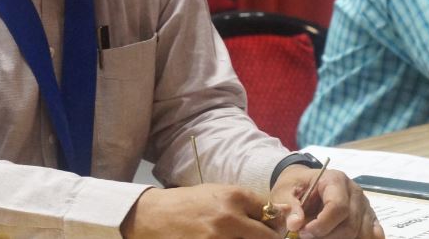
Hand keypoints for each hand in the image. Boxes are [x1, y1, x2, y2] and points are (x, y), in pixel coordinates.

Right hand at [120, 184, 282, 238]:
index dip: (275, 223)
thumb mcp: (216, 193)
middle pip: (267, 237)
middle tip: (262, 237)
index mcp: (234, 197)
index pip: (271, 214)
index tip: (273, 227)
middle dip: (269, 238)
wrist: (153, 216)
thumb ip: (245, 202)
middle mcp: (230, 218)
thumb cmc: (187, 203)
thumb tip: (275, 213)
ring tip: (237, 236)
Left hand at [272, 166, 384, 238]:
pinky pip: (373, 233)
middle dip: (328, 236)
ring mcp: (364, 205)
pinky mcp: (368, 217)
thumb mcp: (285, 191)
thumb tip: (295, 224)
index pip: (338, 207)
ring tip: (322, 237)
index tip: (303, 233)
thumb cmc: (296, 186)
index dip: (322, 225)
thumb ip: (289, 206)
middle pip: (350, 224)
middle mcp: (354, 192)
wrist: (304, 182)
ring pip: (361, 232)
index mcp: (336, 180)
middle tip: (307, 237)